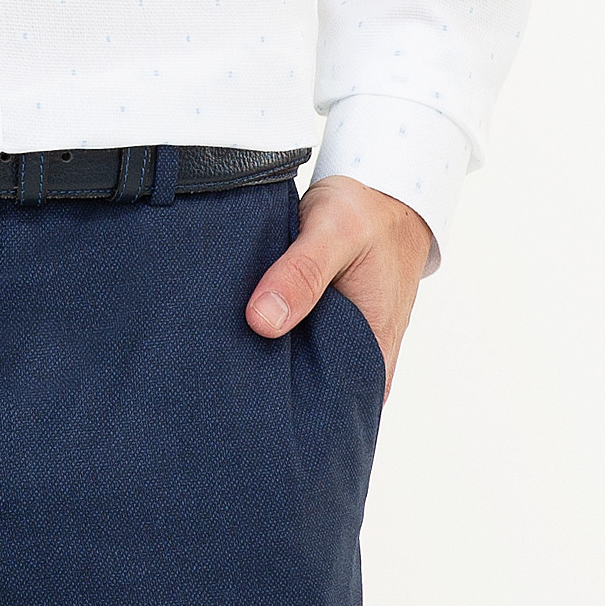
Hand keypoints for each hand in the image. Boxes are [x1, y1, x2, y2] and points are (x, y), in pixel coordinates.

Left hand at [244, 176, 433, 401]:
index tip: (237, 394)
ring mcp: (343, 344)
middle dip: (266, 385)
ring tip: (223, 350)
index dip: (281, 409)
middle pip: (306, 394)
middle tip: (219, 373)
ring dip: (266, 357)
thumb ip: (302, 273)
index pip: (324, 411)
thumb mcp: (335, 232)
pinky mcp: (327, 327)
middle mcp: (361, 360)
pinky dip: (272, 334)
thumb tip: (262, 322)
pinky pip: (295, 343)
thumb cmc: (367, 214)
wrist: (385, 194)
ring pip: (297, 368)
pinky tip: (241, 325)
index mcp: (371, 355)